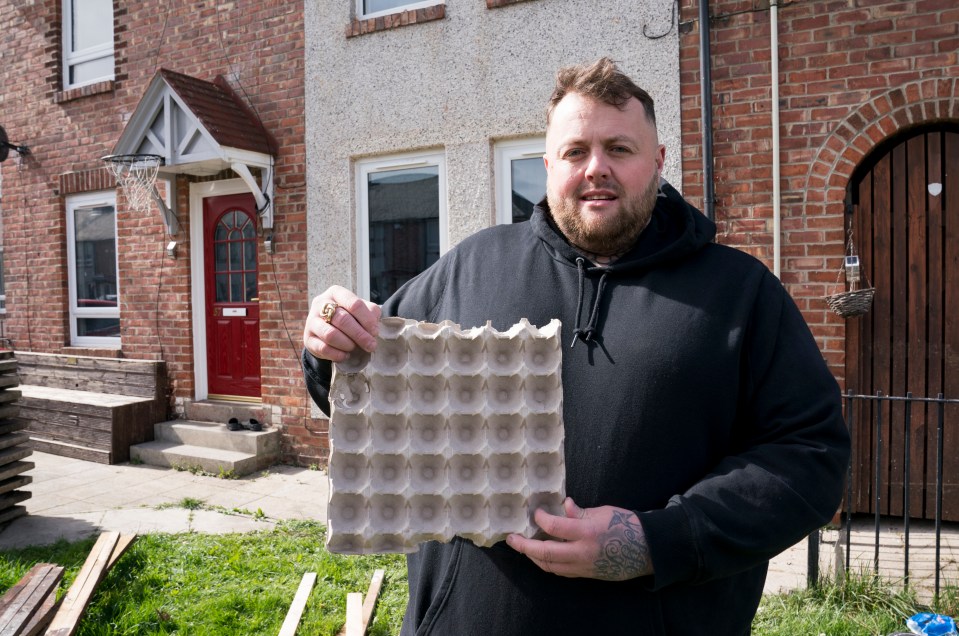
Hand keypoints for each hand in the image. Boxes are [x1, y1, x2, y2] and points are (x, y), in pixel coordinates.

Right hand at [302, 285, 381, 361]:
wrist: (327, 329)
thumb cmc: (349, 316)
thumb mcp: (361, 310)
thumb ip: (371, 313)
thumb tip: (374, 326)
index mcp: (336, 292)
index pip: (353, 303)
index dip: (367, 319)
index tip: (375, 332)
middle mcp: (321, 303)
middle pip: (342, 319)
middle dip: (360, 335)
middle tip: (371, 345)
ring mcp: (312, 321)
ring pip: (330, 334)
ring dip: (347, 344)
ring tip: (354, 348)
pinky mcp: (307, 338)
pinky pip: (323, 348)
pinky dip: (337, 354)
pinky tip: (345, 355)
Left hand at [506, 497, 652, 580]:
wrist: (648, 549)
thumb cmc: (626, 525)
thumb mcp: (603, 511)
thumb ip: (580, 512)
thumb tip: (565, 505)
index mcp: (587, 532)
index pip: (555, 527)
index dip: (541, 520)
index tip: (536, 513)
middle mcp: (583, 552)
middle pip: (545, 553)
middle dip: (525, 547)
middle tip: (512, 540)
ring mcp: (584, 567)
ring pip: (551, 567)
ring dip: (534, 557)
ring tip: (524, 548)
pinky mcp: (587, 575)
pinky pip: (562, 572)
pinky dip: (549, 564)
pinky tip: (543, 556)